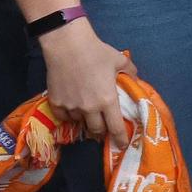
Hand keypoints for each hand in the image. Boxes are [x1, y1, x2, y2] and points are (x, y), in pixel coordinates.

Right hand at [40, 23, 135, 146]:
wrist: (68, 45)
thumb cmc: (96, 52)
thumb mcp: (120, 61)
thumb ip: (130, 72)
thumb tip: (135, 79)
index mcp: (108, 100)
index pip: (115, 128)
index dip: (120, 139)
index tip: (122, 145)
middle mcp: (89, 108)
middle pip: (96, 130)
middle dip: (101, 131)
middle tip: (104, 127)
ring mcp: (71, 107)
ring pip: (79, 123)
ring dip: (85, 120)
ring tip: (87, 112)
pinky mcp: (56, 102)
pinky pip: (63, 117)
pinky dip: (69, 115)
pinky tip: (72, 108)